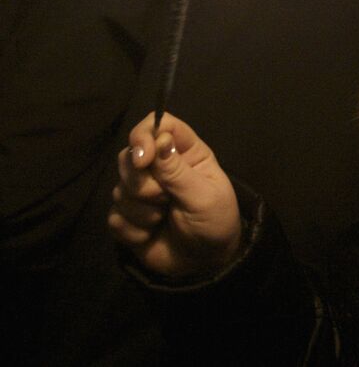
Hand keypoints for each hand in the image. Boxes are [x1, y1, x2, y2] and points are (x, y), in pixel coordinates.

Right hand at [109, 112, 241, 279]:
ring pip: (119, 188)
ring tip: (163, 218)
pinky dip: (133, 229)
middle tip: (163, 199)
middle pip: (129, 155)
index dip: (144, 135)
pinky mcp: (127, 217)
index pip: (158, 125)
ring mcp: (141, 192)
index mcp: (185, 153)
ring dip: (141, 209)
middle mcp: (160, 167)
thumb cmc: (215, 222)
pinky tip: (151, 234)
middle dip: (141, 182)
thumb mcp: (204, 196)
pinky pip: (114, 217)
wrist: (205, 262)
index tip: (143, 157)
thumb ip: (178, 171)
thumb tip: (159, 139)